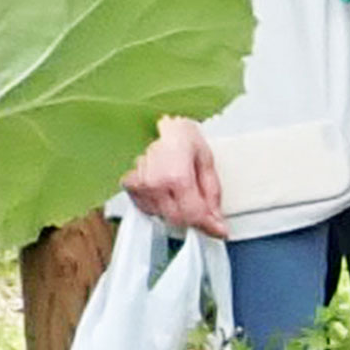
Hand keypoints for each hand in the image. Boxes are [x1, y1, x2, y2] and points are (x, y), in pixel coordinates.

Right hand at [125, 115, 223, 237]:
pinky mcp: (130, 188)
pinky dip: (161, 205)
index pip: (194, 215)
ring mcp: (139, 187)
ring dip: (176, 210)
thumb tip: (216, 217)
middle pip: (178, 220)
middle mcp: (154, 185)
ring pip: (163, 216)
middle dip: (193, 217)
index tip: (219, 230)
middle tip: (202, 205)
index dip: (209, 226)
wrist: (149, 119)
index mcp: (176, 176)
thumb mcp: (205, 159)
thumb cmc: (176, 132)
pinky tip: (166, 188)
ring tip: (180, 187)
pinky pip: (149, 209)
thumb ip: (212, 192)